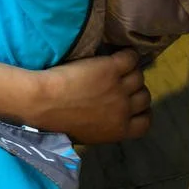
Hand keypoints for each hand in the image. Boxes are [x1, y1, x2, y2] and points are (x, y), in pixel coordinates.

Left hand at [32, 49, 150, 142]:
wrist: (44, 103)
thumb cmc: (57, 122)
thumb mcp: (88, 134)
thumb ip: (105, 127)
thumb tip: (108, 120)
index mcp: (119, 130)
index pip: (145, 123)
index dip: (141, 111)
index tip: (133, 105)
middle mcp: (123, 109)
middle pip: (144, 97)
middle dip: (136, 90)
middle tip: (123, 82)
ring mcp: (118, 88)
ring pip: (138, 76)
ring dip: (131, 71)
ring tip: (120, 67)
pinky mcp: (111, 68)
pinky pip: (130, 58)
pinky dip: (128, 54)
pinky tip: (120, 53)